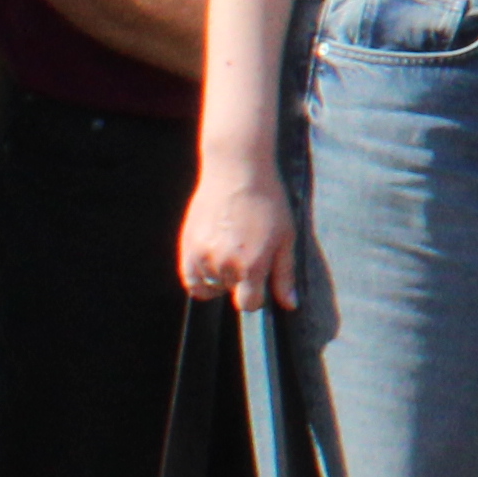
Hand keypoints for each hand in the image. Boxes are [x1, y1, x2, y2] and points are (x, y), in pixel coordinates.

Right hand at [177, 154, 296, 310]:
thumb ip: (285, 275)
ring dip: (220, 278)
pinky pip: (189, 278)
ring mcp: (203, 256)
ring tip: (231, 251)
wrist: (237, 171)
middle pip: (230, 292)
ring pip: (209, 286)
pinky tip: (213, 261)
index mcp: (252, 266)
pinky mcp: (187, 245)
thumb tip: (290, 305)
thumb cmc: (268, 202)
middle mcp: (224, 265)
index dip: (256, 296)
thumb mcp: (286, 238)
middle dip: (241, 281)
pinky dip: (200, 277)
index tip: (260, 282)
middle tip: (248, 253)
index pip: (249, 304)